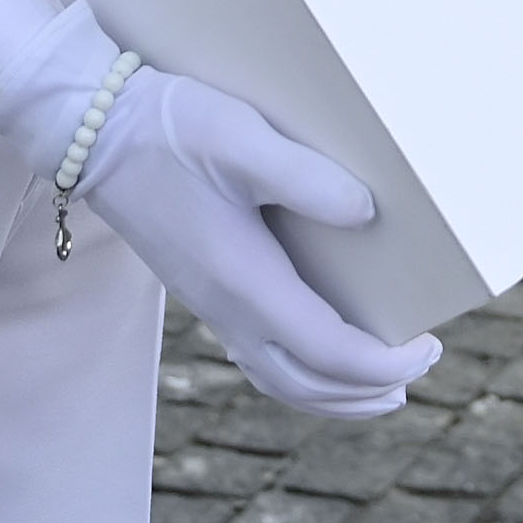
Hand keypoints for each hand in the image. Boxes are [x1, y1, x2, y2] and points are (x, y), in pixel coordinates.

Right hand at [0, 3, 438, 416]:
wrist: (93, 131)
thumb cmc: (171, 128)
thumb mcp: (242, 138)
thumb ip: (305, 176)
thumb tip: (366, 212)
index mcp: (245, 278)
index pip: (327, 349)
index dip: (383, 361)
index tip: (429, 346)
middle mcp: (228, 305)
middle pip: (305, 381)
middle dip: (365, 389)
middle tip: (421, 370)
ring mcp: (211, 302)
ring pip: (277, 377)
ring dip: (332, 393)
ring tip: (379, 388)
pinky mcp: (202, 289)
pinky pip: (257, 356)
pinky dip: (296, 374)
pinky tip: (313, 358)